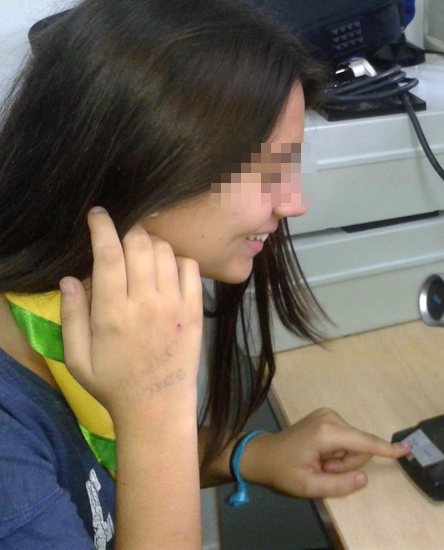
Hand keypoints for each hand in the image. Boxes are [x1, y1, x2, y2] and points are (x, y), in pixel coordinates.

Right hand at [58, 207, 203, 423]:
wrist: (157, 407)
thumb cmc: (112, 383)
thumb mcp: (77, 357)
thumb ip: (72, 315)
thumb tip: (69, 278)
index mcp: (112, 312)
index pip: (108, 254)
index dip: (102, 227)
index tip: (98, 214)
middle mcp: (146, 302)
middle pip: (139, 245)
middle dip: (128, 231)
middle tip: (121, 236)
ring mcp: (175, 305)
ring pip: (166, 252)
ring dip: (151, 244)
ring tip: (141, 254)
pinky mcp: (195, 310)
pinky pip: (190, 268)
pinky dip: (178, 259)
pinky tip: (166, 270)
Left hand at [241, 408, 411, 497]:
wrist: (260, 456)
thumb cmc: (282, 472)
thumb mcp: (308, 487)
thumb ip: (338, 486)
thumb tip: (364, 478)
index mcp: (327, 432)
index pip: (364, 443)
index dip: (386, 449)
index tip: (406, 449)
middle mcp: (331, 417)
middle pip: (360, 446)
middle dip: (346, 464)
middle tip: (322, 470)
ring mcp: (329, 415)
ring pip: (354, 444)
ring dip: (340, 460)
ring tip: (318, 464)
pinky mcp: (328, 417)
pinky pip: (346, 439)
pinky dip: (336, 452)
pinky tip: (318, 455)